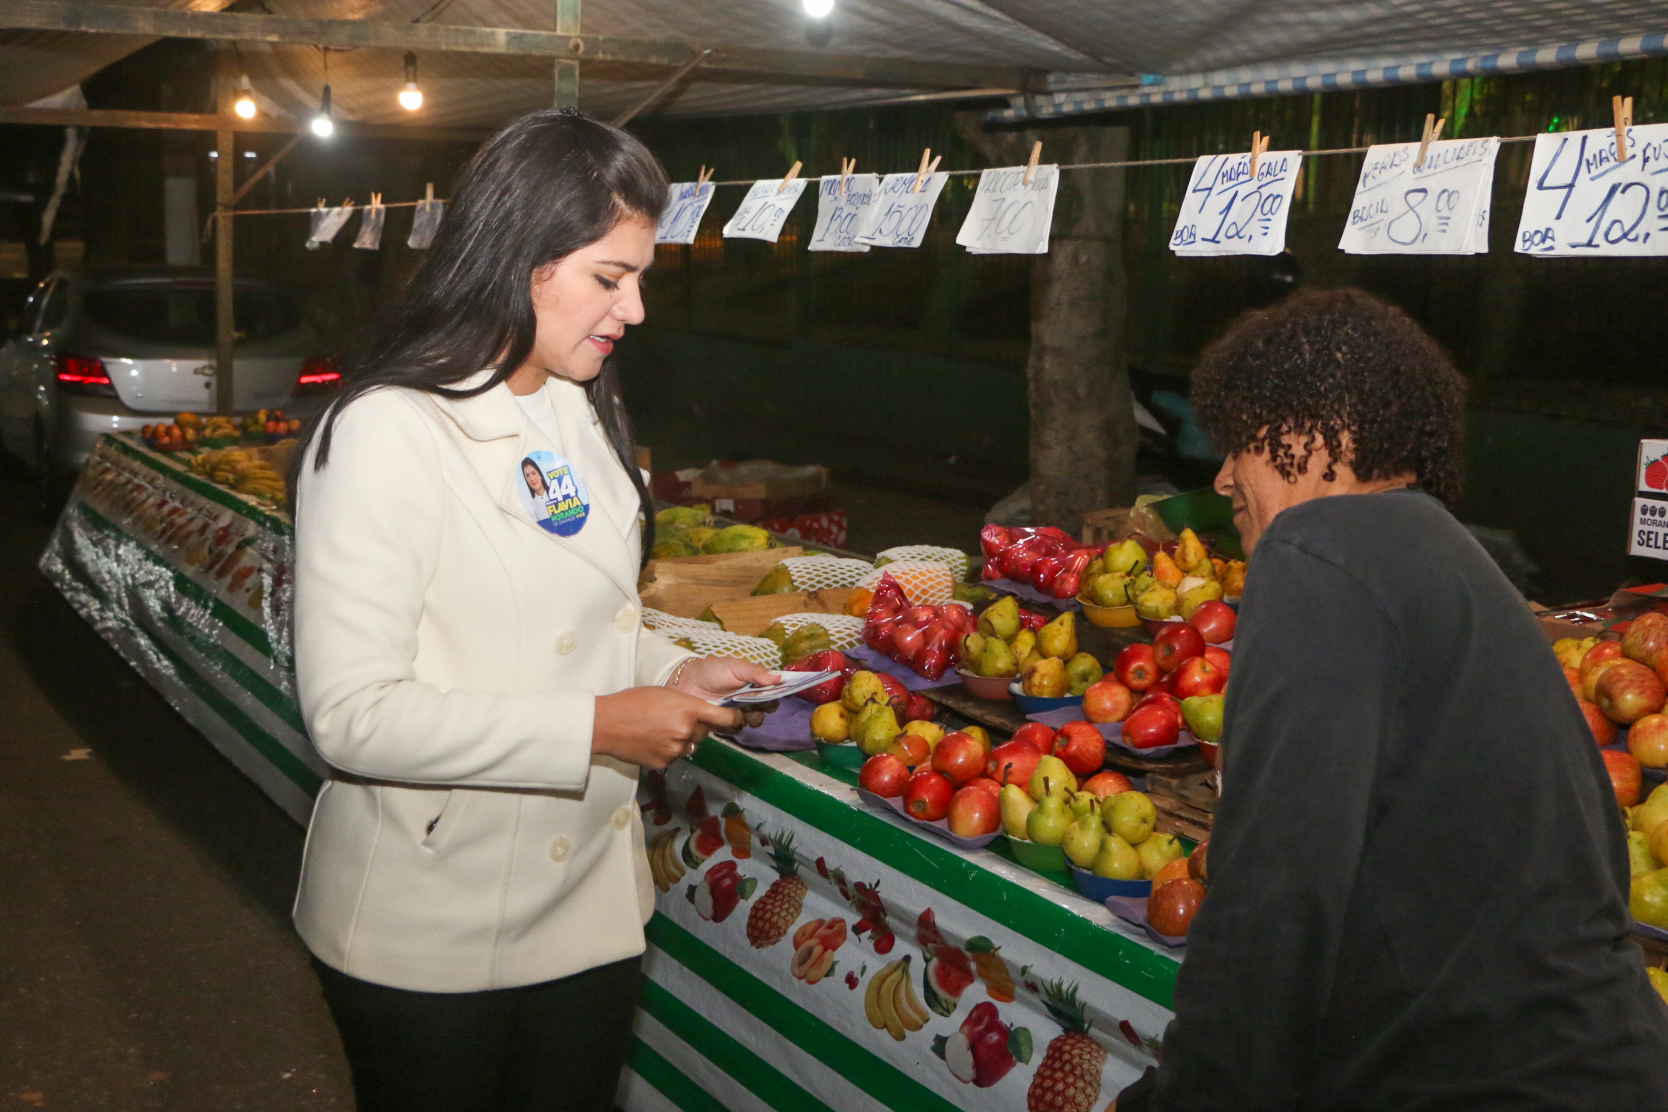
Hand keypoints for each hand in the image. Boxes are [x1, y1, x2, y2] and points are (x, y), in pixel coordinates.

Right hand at [592, 687, 742, 769]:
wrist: (606, 723)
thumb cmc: (632, 702)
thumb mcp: (665, 695)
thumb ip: (687, 707)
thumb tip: (702, 718)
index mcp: (689, 709)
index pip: (726, 718)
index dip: (733, 719)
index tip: (736, 718)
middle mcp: (687, 731)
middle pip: (705, 733)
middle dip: (696, 728)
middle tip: (675, 721)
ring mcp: (676, 750)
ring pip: (690, 746)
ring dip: (682, 741)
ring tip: (659, 731)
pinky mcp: (665, 763)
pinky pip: (675, 757)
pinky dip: (668, 751)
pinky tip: (651, 742)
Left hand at [672, 655, 780, 728]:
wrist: (686, 683)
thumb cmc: (712, 671)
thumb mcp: (735, 667)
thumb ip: (755, 673)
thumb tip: (779, 678)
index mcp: (755, 684)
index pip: (774, 692)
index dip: (777, 694)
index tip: (774, 694)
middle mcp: (750, 699)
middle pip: (767, 708)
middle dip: (763, 707)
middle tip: (752, 702)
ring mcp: (739, 712)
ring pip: (754, 721)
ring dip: (749, 716)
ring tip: (736, 709)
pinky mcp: (726, 723)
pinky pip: (737, 728)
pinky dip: (732, 723)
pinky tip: (723, 714)